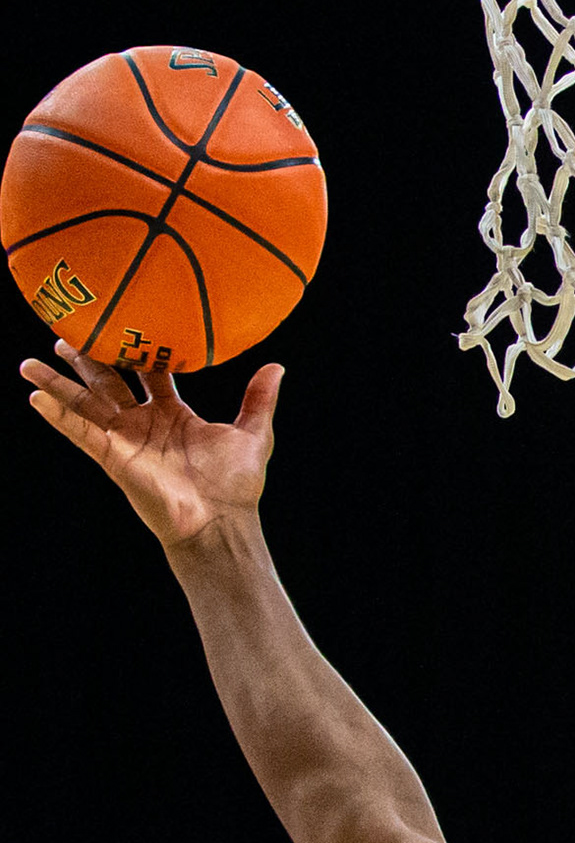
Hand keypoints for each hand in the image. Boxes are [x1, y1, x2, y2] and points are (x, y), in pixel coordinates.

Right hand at [21, 342, 280, 550]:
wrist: (221, 521)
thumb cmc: (237, 485)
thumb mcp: (253, 434)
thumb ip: (258, 399)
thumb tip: (276, 366)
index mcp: (173, 415)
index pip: (149, 373)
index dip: (138, 349)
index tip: (127, 320)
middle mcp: (144, 424)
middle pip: (108, 384)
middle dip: (86, 360)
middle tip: (64, 333)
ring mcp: (126, 441)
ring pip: (85, 405)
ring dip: (57, 385)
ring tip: (28, 364)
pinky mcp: (113, 458)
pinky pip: (81, 433)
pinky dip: (58, 416)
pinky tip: (36, 397)